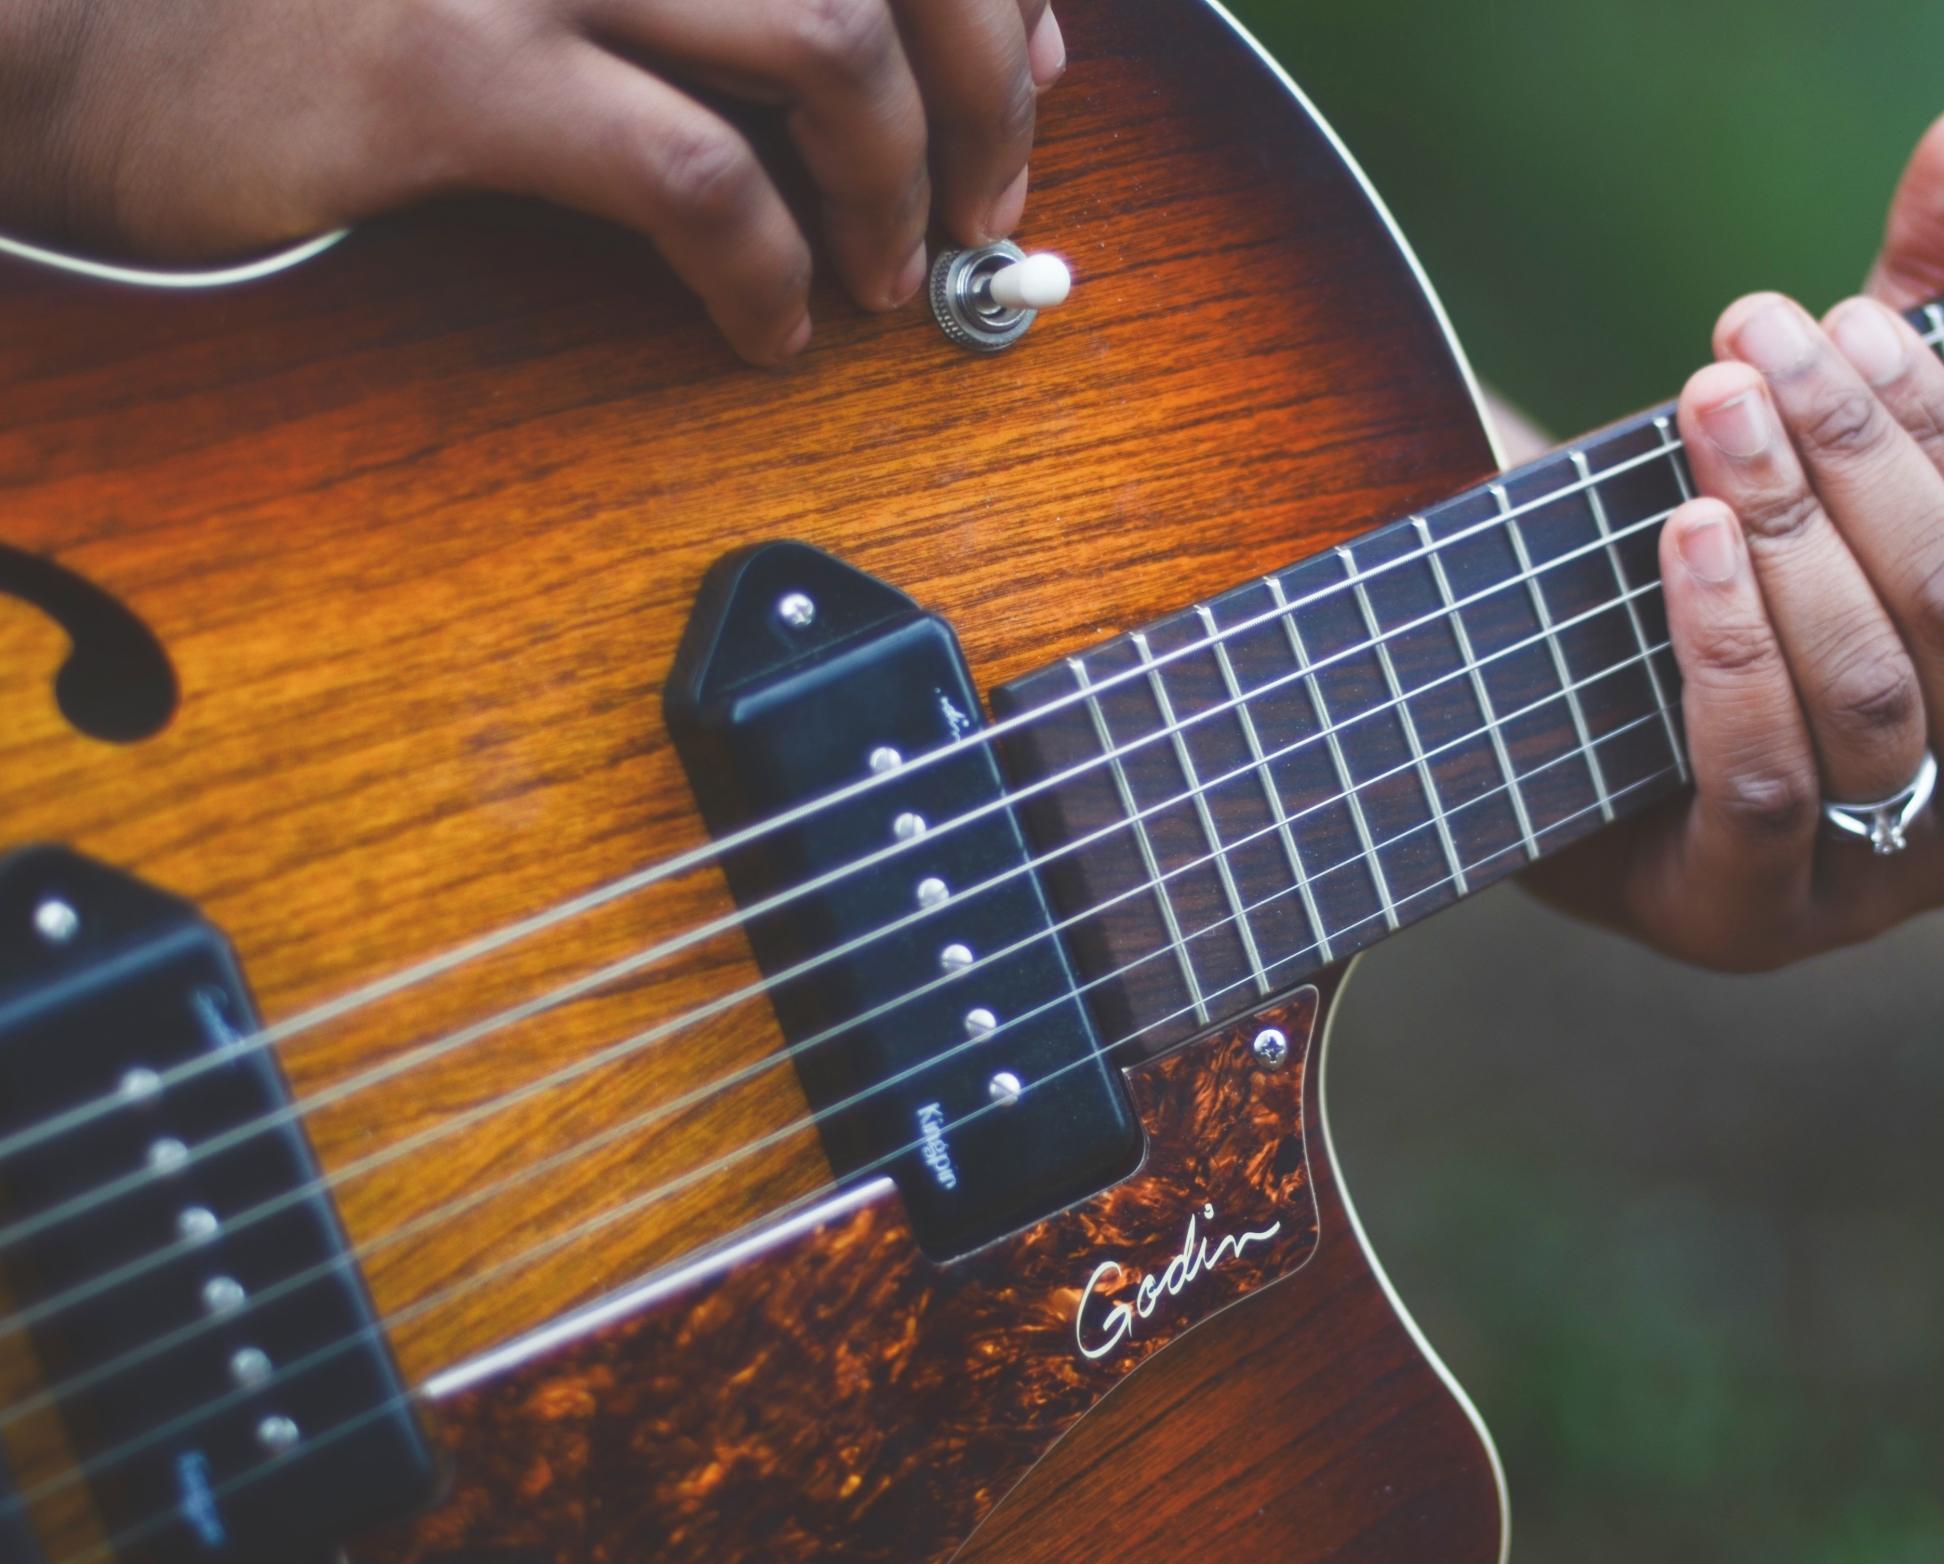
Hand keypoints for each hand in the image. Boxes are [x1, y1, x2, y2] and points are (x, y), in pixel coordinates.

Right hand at [0, 0, 1066, 363]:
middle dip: (985, 88)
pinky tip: (770, 330)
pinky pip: (692, 175)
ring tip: (889, 276)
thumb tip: (926, 32)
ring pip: (825, 40)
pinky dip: (770, 269)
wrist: (60, 17)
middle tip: (990, 207)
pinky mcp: (446, 68)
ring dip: (897, 183)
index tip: (1025, 77)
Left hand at [1530, 103, 1943, 970]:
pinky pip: (1768, 779)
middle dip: (1854, 466)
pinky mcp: (1753, 924)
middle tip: (1744, 350)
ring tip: (1705, 417)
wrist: (1561, 738)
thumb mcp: (1837, 454)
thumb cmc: (1735, 589)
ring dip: (1789, 537)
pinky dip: (1728, 647)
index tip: (1836, 324)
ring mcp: (1881, 890)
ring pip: (1874, 697)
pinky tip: (1685, 535)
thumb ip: (1926, 302)